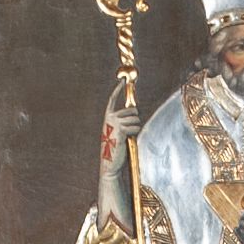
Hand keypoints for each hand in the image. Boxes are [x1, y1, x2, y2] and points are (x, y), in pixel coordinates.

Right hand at [97, 76, 139, 225]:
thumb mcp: (117, 132)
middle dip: (135, 119)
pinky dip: (135, 133)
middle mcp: (110, 117)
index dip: (118, 90)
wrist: (110, 164)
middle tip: (130, 131)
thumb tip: (134, 111)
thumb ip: (123, 121)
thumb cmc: (115, 149)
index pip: (112, 100)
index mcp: (107, 117)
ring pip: (136, 118)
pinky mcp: (122, 129)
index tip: (122, 80)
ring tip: (128, 138)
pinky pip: (136, 126)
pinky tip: (128, 140)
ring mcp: (115, 123)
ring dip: (136, 128)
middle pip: (132, 109)